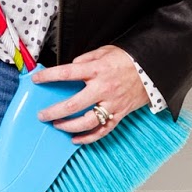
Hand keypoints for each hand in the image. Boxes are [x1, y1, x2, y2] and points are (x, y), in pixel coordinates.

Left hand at [31, 45, 148, 143]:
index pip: (67, 73)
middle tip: (42, 115)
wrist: (154, 69)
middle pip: (73, 104)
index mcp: (98, 70)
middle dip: (54, 111)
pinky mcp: (119, 114)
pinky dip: (89, 138)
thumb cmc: (129, 59)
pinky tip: (76, 139)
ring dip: (69, 126)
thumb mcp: (105, 51)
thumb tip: (72, 65)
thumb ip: (86, 59)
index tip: (37, 79)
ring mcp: (112, 104)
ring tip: (57, 125)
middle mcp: (103, 89)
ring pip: (87, 121)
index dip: (49, 76)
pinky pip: (103, 130)